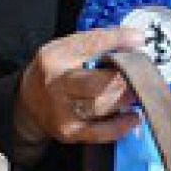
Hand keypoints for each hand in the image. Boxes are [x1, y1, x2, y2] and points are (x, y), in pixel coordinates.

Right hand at [14, 26, 147, 145]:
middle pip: (95, 83)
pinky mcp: (68, 132)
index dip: (116, 40)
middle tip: (141, 74)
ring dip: (126, 99)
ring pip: (101, 106)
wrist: (29, 102)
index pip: (88, 44)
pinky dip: (121, 125)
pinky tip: (134, 116)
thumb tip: (134, 41)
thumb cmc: (55, 72)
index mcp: (53, 57)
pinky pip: (100, 132)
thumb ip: (95, 43)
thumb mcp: (66, 49)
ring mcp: (60, 111)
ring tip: (140, 92)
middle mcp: (54, 85)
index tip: (138, 39)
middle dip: (123, 78)